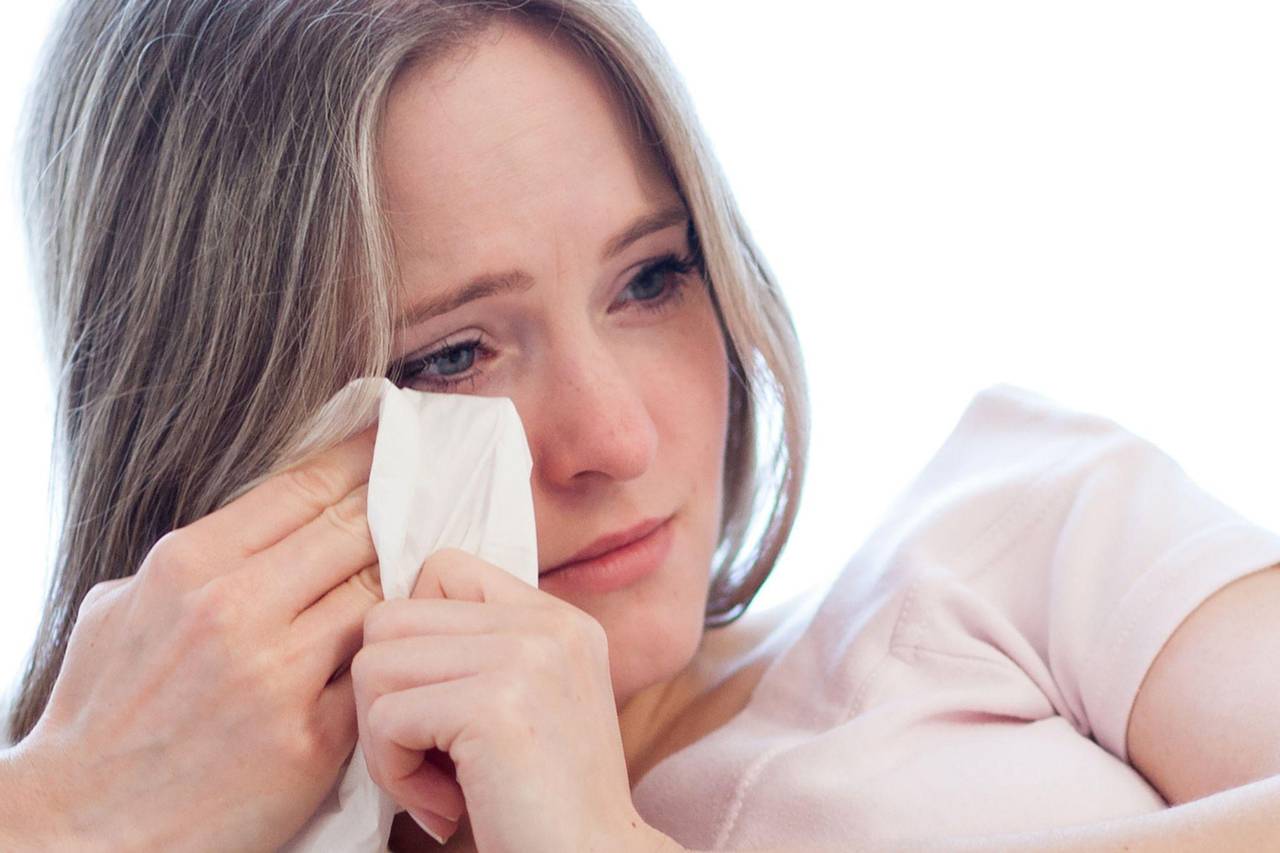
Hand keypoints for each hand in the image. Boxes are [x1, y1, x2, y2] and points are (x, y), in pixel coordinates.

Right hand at [13, 428, 382, 851]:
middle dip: (394, 509)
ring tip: (422, 569)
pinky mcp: (312, 737)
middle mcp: (236, 608)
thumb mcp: (122, 609)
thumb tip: (258, 527)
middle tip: (426, 492)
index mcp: (190, 565)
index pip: (303, 486)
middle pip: (354, 530)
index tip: (390, 438)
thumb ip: (194, 562)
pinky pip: (374, 671)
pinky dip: (391, 652)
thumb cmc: (101, 716)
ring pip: (377, 595)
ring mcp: (278, 673)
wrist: (86, 828)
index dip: (358, 457)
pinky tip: (407, 641)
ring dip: (400, 582)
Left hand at [353, 549, 671, 851]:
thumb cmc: (545, 806)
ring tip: (434, 782)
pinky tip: (444, 807)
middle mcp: (548, 624)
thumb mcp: (529, 702)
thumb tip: (379, 628)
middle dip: (384, 695)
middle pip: (393, 616)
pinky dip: (395, 773)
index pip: (442, 569)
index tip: (438, 707)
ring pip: (376, 662)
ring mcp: (525, 657)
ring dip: (383, 738)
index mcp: (558, 618)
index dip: (413, 637)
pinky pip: (387, 716)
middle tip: (424, 757)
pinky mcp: (496, 705)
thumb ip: (479, 653)